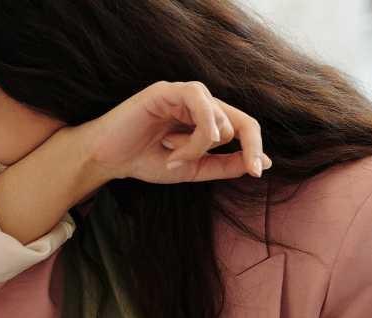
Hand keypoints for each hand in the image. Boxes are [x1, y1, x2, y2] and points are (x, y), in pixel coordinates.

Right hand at [78, 81, 270, 186]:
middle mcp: (199, 101)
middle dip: (217, 151)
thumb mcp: (192, 169)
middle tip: (180, 161)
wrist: (107, 159)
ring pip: (218, 119)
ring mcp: (184, 93)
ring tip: (169, 152)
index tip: (256, 173)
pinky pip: (202, 106)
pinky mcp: (168, 90)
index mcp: (205, 117)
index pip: (244, 126)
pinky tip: (170, 143)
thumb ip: (224, 165)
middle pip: (237, 123)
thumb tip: (264, 162)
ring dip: (198, 146)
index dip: (254, 148)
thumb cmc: (144, 161)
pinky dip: (194, 133)